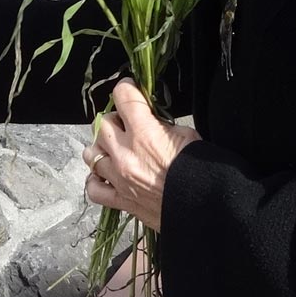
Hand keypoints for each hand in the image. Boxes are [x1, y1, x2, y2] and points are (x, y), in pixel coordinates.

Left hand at [83, 79, 199, 230]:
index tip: (129, 89)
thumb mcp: (187, 135)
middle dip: (114, 121)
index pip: (123, 97)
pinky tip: (105, 177)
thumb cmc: (201, 171)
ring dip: (101, 149)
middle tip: (127, 125)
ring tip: (114, 150)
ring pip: (91, 154)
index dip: (126, 89)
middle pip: (102, 125)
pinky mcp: (120, 200)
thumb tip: (150, 122)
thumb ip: (162, 125)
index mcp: (144, 133)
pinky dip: (96, 181)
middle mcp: (125, 154)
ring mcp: (119, 179)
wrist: (205, 207)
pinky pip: (93, 189)